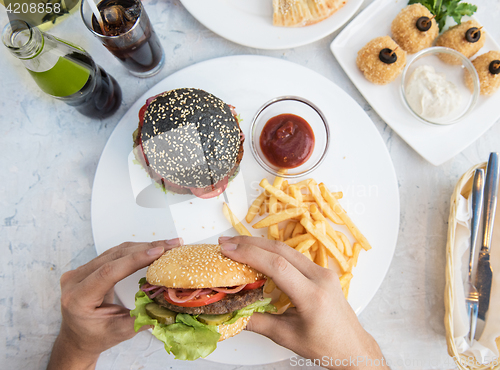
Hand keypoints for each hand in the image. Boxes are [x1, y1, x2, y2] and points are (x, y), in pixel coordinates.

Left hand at [47, 238, 182, 369]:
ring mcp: (80, 271)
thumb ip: (140, 319)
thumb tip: (165, 308)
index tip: (158, 251)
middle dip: (145, 249)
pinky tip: (150, 249)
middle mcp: (75, 280)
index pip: (108, 272)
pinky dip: (134, 251)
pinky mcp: (88, 267)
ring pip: (115, 252)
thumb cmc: (94, 338)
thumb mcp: (118, 332)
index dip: (135, 260)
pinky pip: (113, 254)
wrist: (76, 338)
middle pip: (114, 257)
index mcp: (78, 298)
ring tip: (167, 245)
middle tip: (171, 245)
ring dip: (143, 247)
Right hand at [217, 236, 387, 369]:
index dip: (250, 255)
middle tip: (225, 242)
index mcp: (312, 296)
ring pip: (287, 250)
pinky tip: (258, 253)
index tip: (227, 250)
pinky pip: (294, 256)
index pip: (277, 266)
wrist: (352, 347)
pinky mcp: (322, 271)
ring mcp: (323, 272)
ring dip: (260, 245)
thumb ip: (257, 322)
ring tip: (236, 245)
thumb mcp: (286, 337)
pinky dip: (273, 252)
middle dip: (250, 243)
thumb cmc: (324, 346)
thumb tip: (230, 312)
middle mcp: (320, 278)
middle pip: (281, 250)